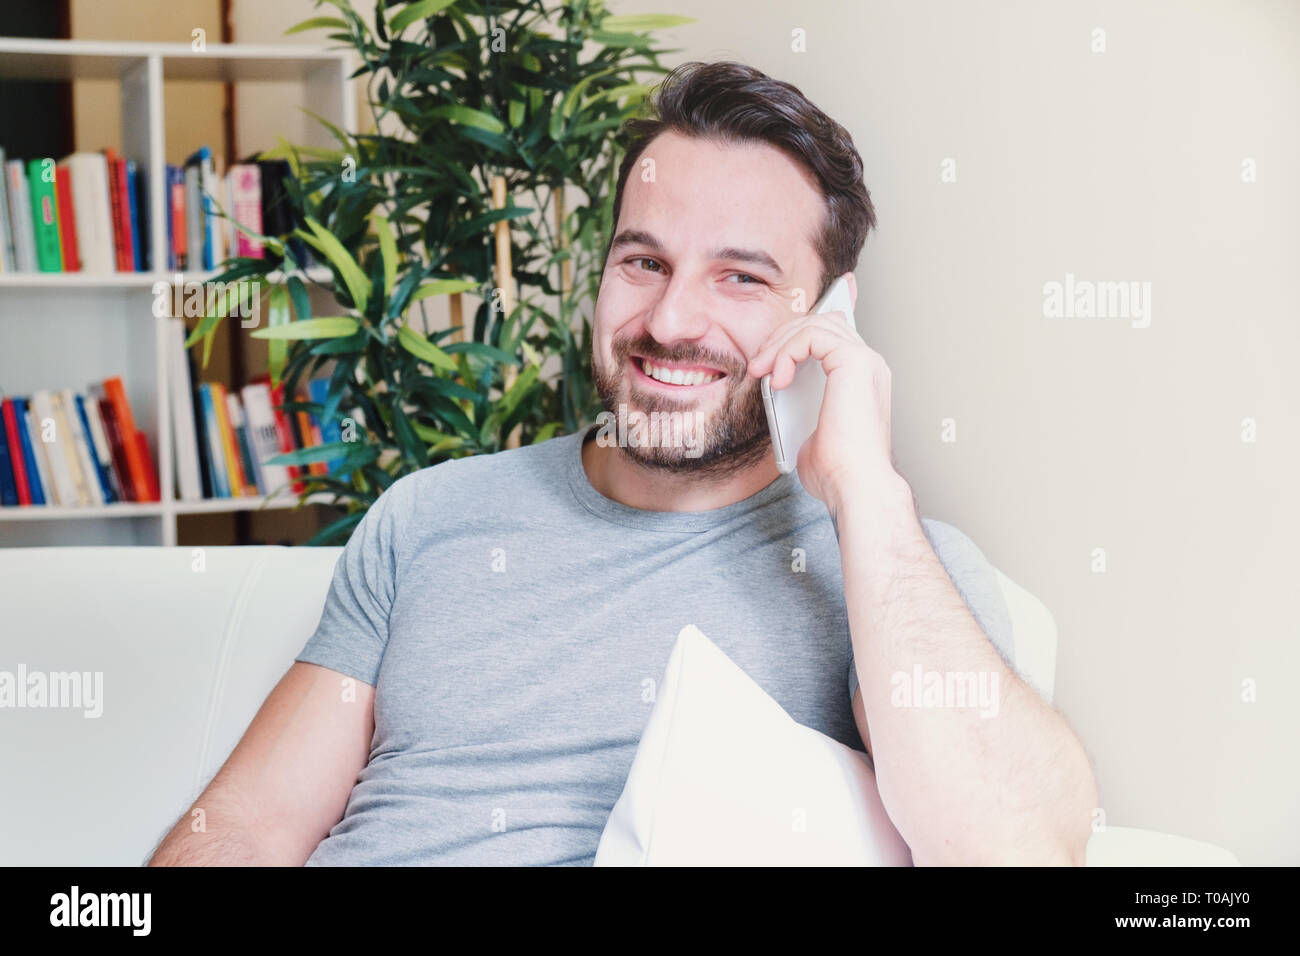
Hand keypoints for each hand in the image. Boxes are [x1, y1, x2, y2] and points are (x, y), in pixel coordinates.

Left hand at [746, 281, 900, 514]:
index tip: (795, 312)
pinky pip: (812, 336)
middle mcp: (869, 364)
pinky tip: (777, 377)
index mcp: (861, 378)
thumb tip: (779, 407)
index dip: (821, 311)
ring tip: (762, 372)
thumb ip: (798, 410)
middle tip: (758, 365)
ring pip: (815, 324)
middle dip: (783, 336)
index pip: (840, 330)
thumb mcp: (807, 432)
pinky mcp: (855, 362)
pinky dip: (787, 352)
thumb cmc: (836, 471)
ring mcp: (865, 360)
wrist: (854, 486)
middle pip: (822, 322)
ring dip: (780, 344)